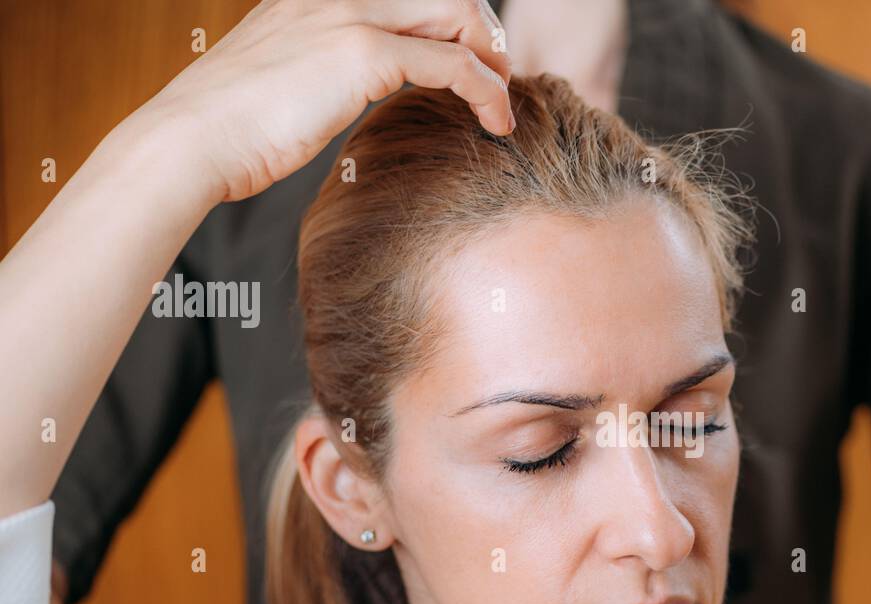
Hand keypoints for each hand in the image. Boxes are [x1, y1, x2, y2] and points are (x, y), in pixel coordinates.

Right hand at [139, 0, 513, 203]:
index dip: (452, 23)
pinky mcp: (361, 52)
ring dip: (493, 60)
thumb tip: (336, 91)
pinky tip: (495, 122)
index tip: (470, 65)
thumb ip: (317, 68)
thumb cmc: (227, 130)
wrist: (188, 141)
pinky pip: (453, 63)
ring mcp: (348, 14)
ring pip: (458, 13)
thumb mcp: (278, 80)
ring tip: (501, 104)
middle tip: (497, 83)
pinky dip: (487, 92)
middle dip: (484, 35)